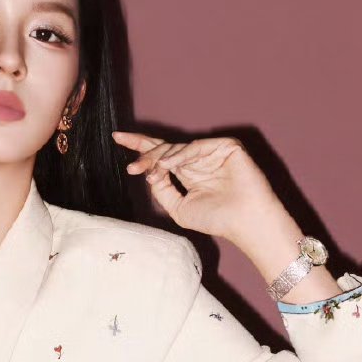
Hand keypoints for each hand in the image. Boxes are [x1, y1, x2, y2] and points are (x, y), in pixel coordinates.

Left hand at [111, 130, 282, 243]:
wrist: (244, 223)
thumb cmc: (218, 220)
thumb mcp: (180, 208)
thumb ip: (163, 190)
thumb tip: (148, 173)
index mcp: (189, 173)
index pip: (161, 156)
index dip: (140, 146)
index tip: (117, 138)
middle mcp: (198, 160)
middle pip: (165, 146)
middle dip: (144, 151)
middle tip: (132, 166)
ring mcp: (212, 152)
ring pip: (177, 147)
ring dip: (159, 158)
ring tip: (147, 170)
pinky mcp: (226, 146)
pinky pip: (196, 147)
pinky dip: (180, 155)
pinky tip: (167, 165)